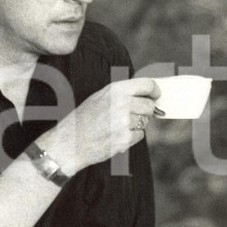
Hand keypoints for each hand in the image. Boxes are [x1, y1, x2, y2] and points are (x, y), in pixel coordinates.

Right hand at [38, 77, 158, 173]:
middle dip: (145, 111)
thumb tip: (146, 94)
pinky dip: (132, 136)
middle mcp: (122, 104)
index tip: (156, 95)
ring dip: (136, 124)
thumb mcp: (100, 97)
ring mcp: (124, 122)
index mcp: (115, 90)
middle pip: (149, 105)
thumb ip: (122, 93)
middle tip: (132, 115)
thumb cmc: (84, 119)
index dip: (154, 91)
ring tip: (117, 126)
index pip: (147, 85)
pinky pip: (140, 135)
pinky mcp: (125, 138)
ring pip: (145, 121)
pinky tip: (116, 135)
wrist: (71, 142)